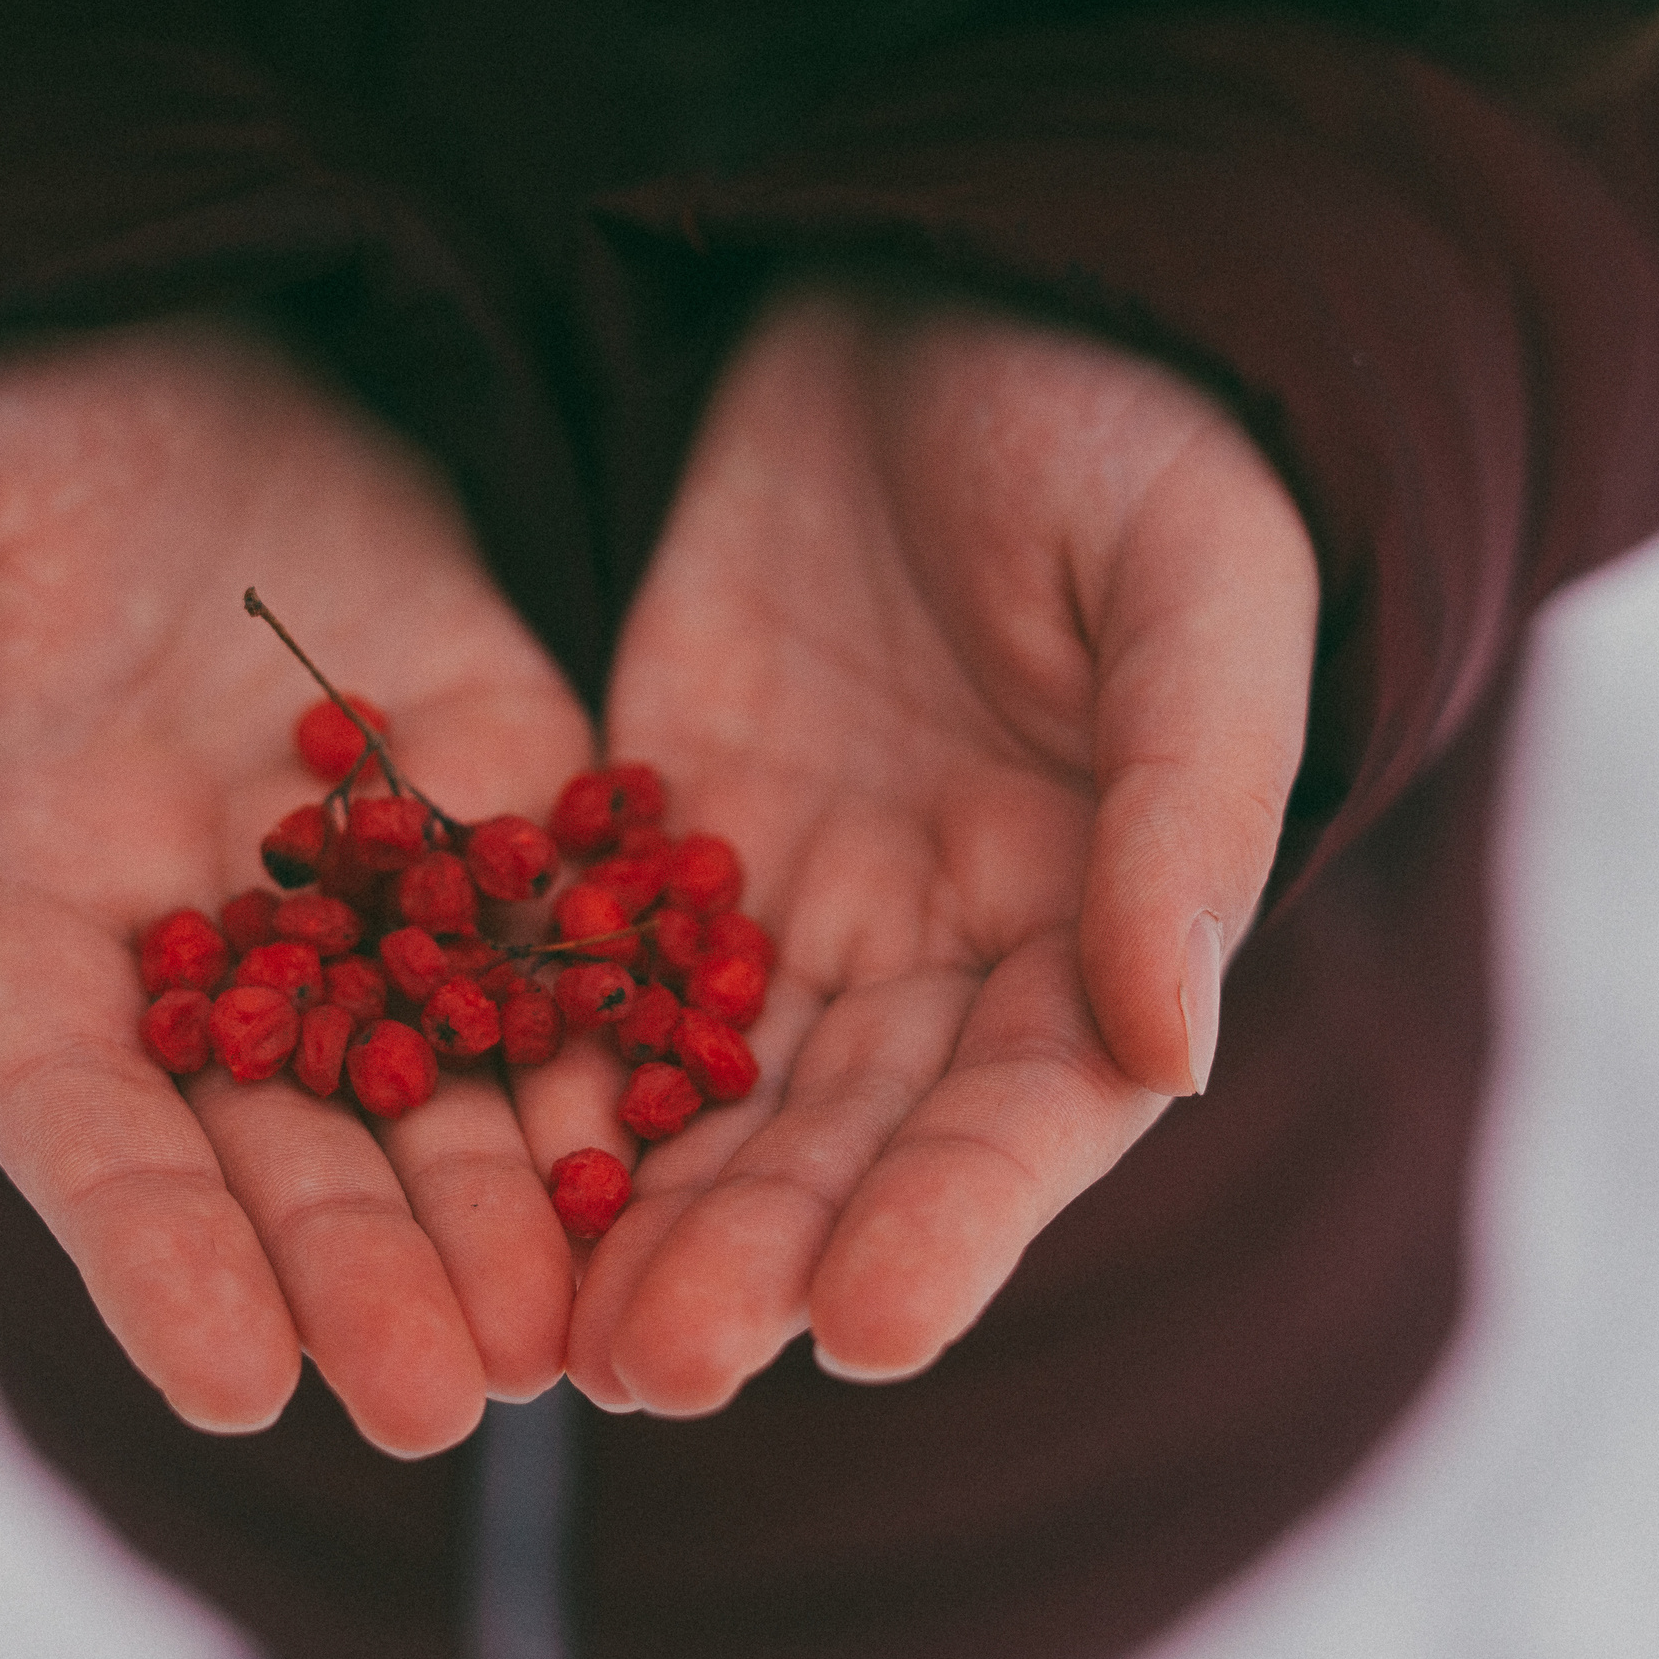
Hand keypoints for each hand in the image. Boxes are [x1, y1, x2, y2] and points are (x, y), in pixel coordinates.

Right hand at [0, 318, 593, 1454]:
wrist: (183, 340)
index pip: (87, 1115)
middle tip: (452, 1400)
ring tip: (581, 1338)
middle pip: (286, 1143)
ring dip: (503, 1212)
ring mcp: (366, 886)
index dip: (150, 1249)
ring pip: (438, 1080)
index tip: (236, 1384)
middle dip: (361, 1271)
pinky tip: (684, 1131)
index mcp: (39, 912)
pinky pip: (562, 937)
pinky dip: (615, 1037)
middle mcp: (208, 944)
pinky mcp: (502, 799)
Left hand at [550, 286, 1318, 1413]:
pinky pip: (591, 955)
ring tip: (558, 1335)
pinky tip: (466, 1153)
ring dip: (640, 1211)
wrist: (960, 288)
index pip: (1030, 1110)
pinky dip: (539, 1058)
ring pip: (708, 1088)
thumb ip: (1189, 806)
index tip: (869, 1329)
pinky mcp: (658, 821)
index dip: (957, 1221)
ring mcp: (789, 893)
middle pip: (845, 1137)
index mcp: (1095, 916)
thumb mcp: (1193, 586)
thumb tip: (1172, 1044)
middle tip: (655, 1369)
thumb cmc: (1128, 427)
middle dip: (759, 1254)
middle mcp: (938, 945)